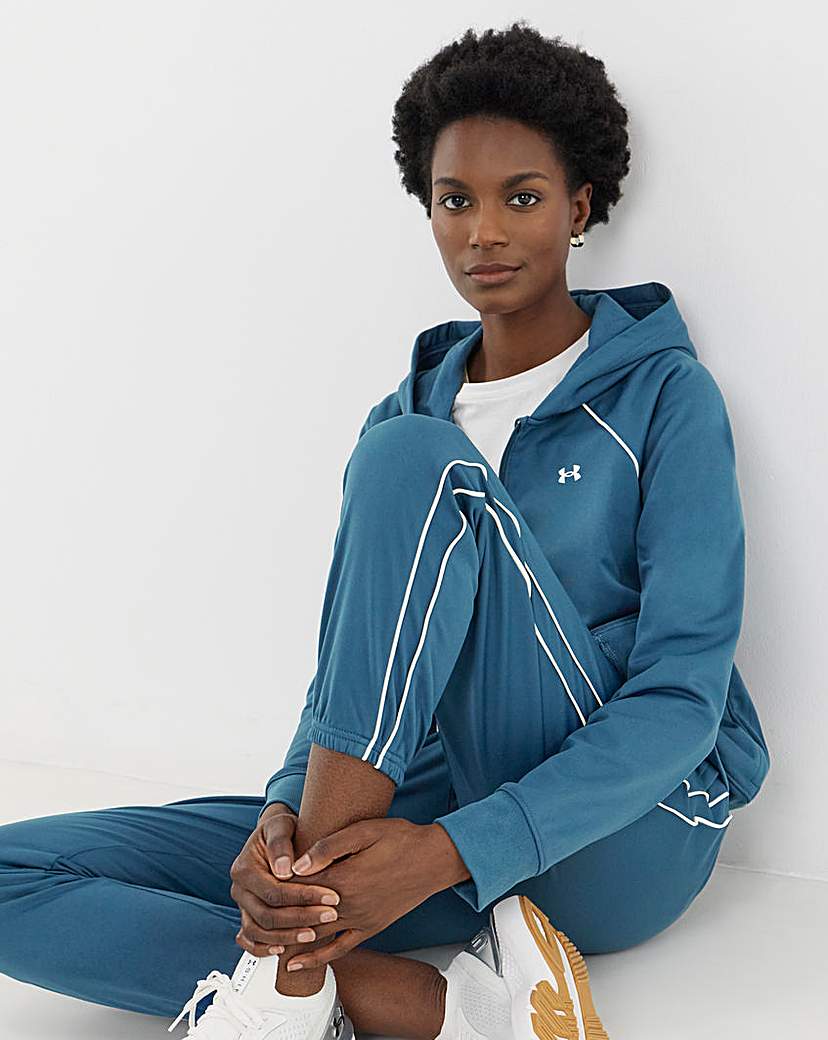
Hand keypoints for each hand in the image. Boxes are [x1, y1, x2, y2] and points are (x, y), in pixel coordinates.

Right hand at [230, 804, 342, 956]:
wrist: (276, 836)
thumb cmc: (281, 829)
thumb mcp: (281, 826)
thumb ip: (281, 843)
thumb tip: (284, 869)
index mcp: (244, 868)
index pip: (275, 892)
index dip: (304, 897)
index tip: (331, 897)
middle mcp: (239, 889)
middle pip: (267, 915)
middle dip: (301, 918)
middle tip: (330, 916)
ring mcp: (242, 905)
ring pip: (259, 932)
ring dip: (287, 937)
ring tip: (314, 934)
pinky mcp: (247, 916)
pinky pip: (249, 939)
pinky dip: (263, 948)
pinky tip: (284, 950)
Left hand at [278, 816, 441, 971]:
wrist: (434, 859)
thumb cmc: (401, 839)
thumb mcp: (364, 831)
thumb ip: (328, 846)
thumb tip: (297, 863)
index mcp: (344, 877)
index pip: (300, 885)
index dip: (279, 881)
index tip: (263, 876)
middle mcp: (349, 904)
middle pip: (303, 912)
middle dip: (279, 911)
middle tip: (257, 907)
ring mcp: (360, 919)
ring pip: (316, 934)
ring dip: (291, 936)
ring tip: (265, 937)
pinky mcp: (370, 928)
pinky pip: (339, 949)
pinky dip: (317, 958)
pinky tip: (298, 963)